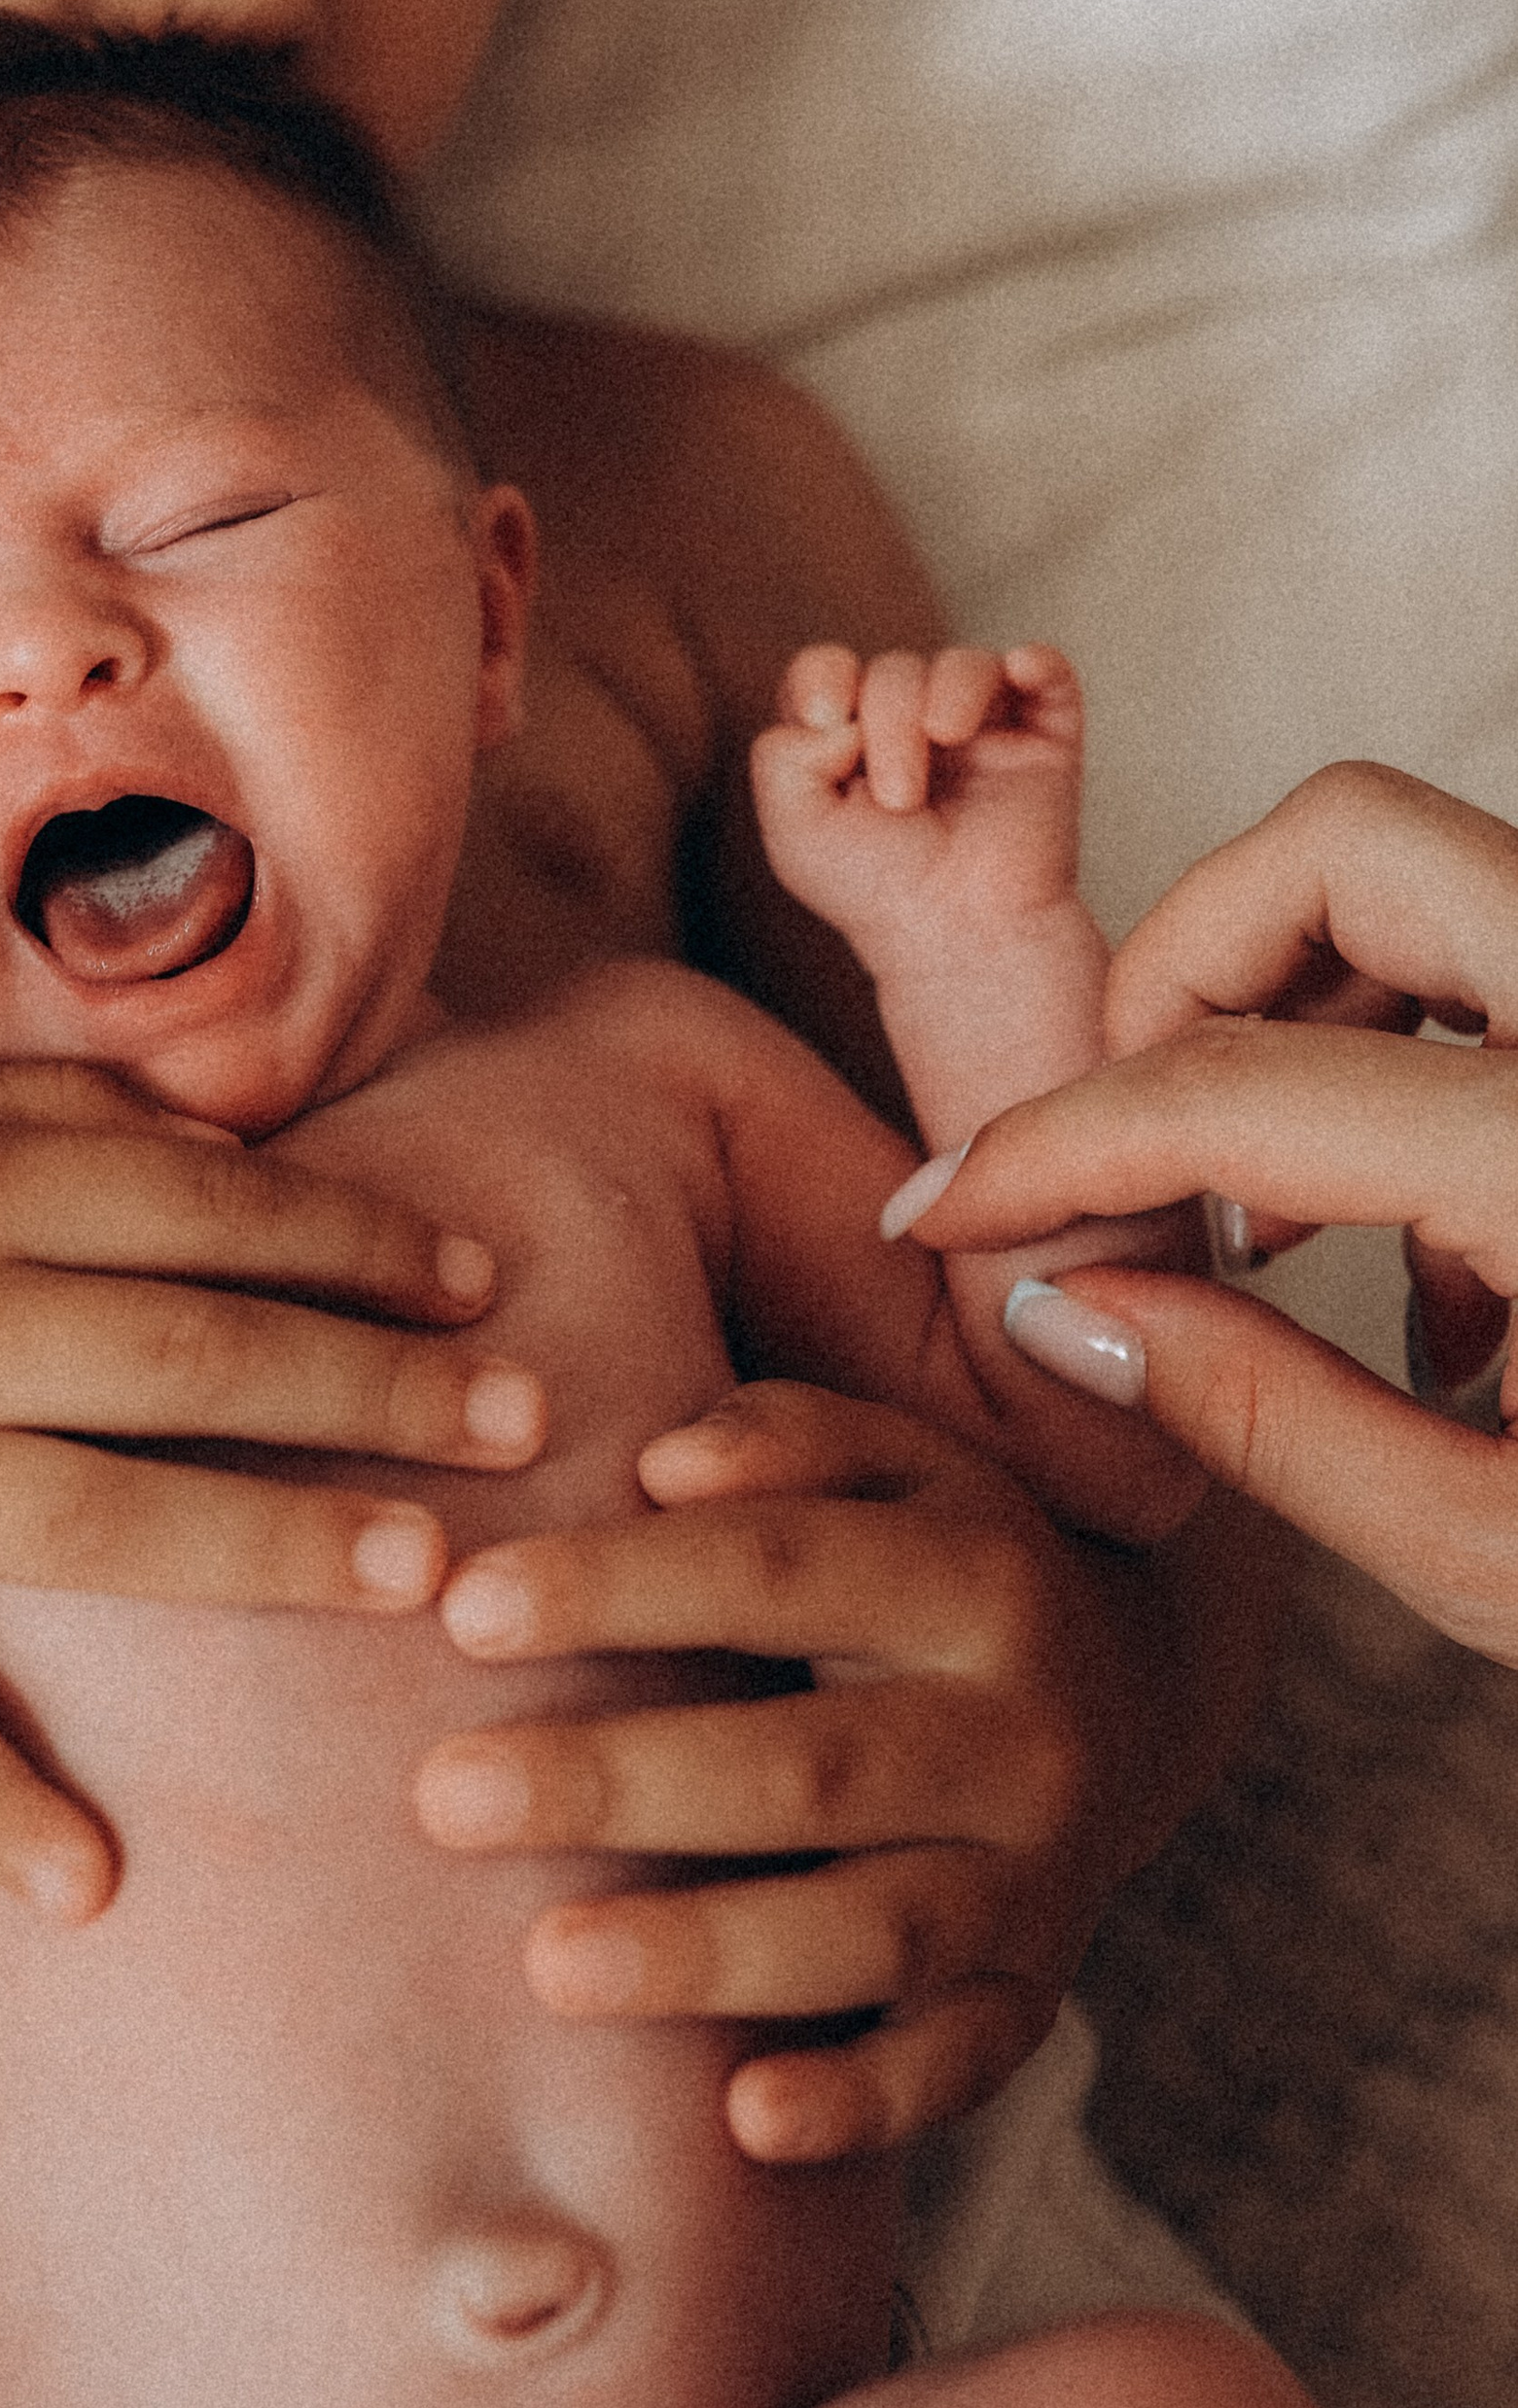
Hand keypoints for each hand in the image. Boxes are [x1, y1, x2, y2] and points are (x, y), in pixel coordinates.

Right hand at [0, 1057, 538, 1918]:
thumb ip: (59, 1104)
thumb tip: (249, 1123)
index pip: (199, 1207)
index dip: (355, 1239)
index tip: (475, 1280)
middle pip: (188, 1355)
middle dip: (373, 1386)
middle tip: (524, 1422)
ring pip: (101, 1521)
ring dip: (273, 1544)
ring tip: (421, 1572)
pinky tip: (102, 1885)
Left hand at [411, 1383, 1135, 2161]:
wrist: (1125, 1698)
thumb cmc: (925, 1557)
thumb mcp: (890, 1463)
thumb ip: (783, 1437)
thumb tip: (665, 1462)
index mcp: (978, 1576)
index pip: (778, 1571)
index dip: (621, 1588)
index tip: (464, 1610)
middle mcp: (1019, 1735)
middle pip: (810, 1765)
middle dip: (620, 1784)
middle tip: (446, 1797)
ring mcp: (1036, 1883)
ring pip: (874, 1930)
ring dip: (709, 1951)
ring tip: (549, 1965)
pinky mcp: (1030, 1998)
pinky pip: (956, 2067)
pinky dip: (860, 2103)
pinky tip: (743, 2120)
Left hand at [752, 641, 1084, 974]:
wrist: (962, 932)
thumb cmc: (876, 890)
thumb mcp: (793, 828)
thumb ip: (782, 754)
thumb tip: (842, 713)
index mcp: (845, 743)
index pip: (827, 671)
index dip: (823, 675)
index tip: (825, 717)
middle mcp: (911, 728)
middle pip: (892, 670)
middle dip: (887, 719)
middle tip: (898, 798)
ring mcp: (980, 731)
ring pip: (964, 664)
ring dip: (949, 692)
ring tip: (946, 739)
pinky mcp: (1042, 741)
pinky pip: (1048, 672)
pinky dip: (1037, 661)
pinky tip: (1021, 669)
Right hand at [902, 764, 1517, 1661]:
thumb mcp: (1507, 1567)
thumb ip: (1269, 1424)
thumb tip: (1068, 1305)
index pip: (1228, 1090)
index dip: (1048, 1147)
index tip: (947, 1211)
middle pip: (1342, 840)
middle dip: (1184, 970)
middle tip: (1133, 1151)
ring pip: (1430, 875)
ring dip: (1305, 1012)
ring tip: (1288, 1248)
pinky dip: (1424, 1071)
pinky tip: (1445, 1300)